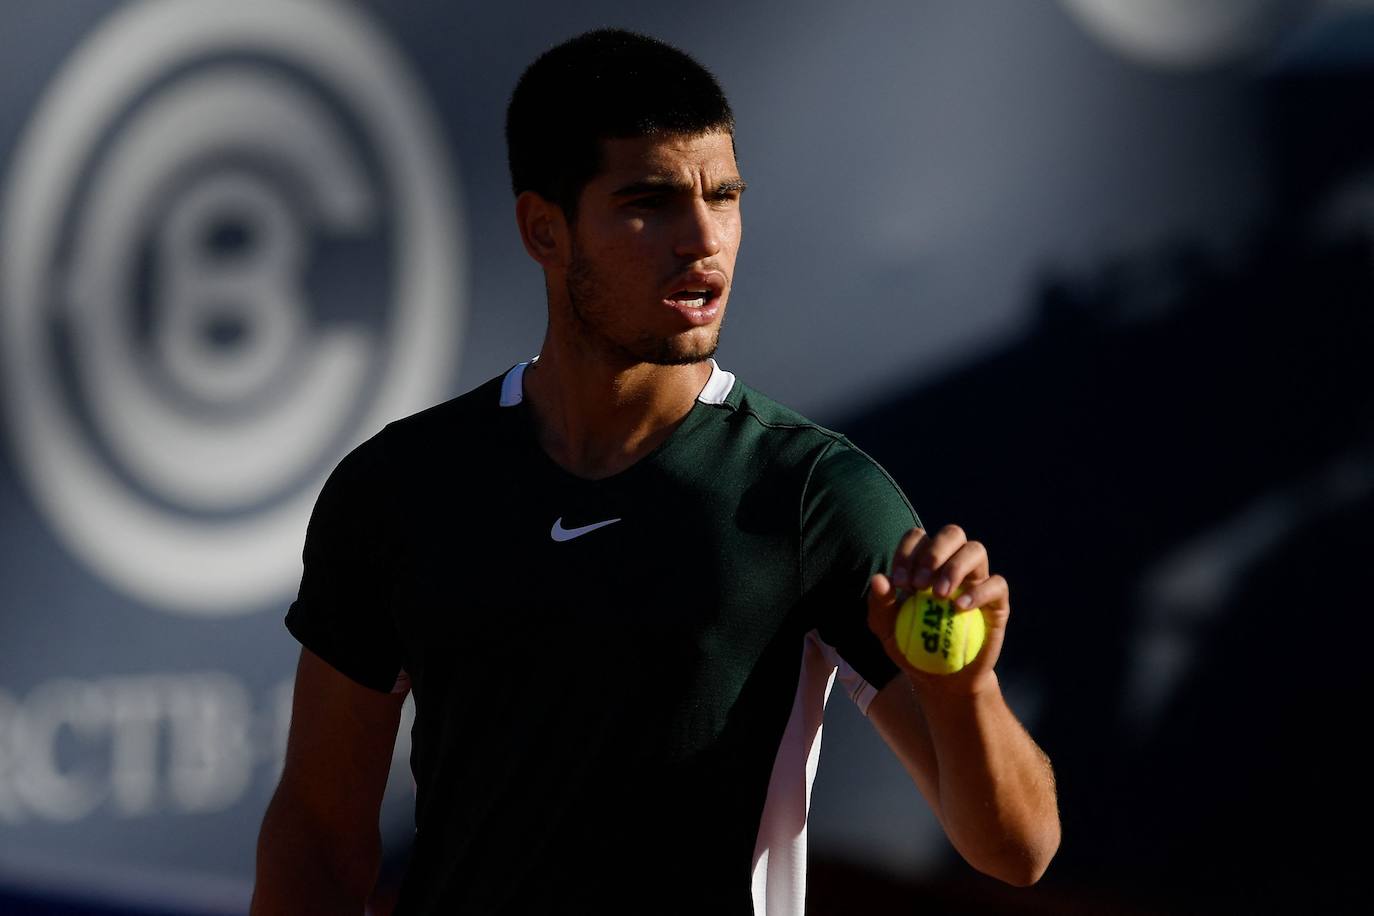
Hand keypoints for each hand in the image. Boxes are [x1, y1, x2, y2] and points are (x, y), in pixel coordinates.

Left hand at [867, 525, 1009, 694]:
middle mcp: (953, 564)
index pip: (918, 538)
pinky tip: (959, 607)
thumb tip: (879, 579)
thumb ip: (879, 604)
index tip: (899, 584)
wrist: (941, 680)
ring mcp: (977, 581)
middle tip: (919, 584)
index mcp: (925, 563)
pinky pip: (997, 584)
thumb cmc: (911, 646)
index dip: (907, 553)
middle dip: (934, 552)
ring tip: (939, 595)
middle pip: (952, 533)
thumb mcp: (886, 630)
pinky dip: (978, 591)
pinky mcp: (996, 602)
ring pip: (976, 550)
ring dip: (955, 567)